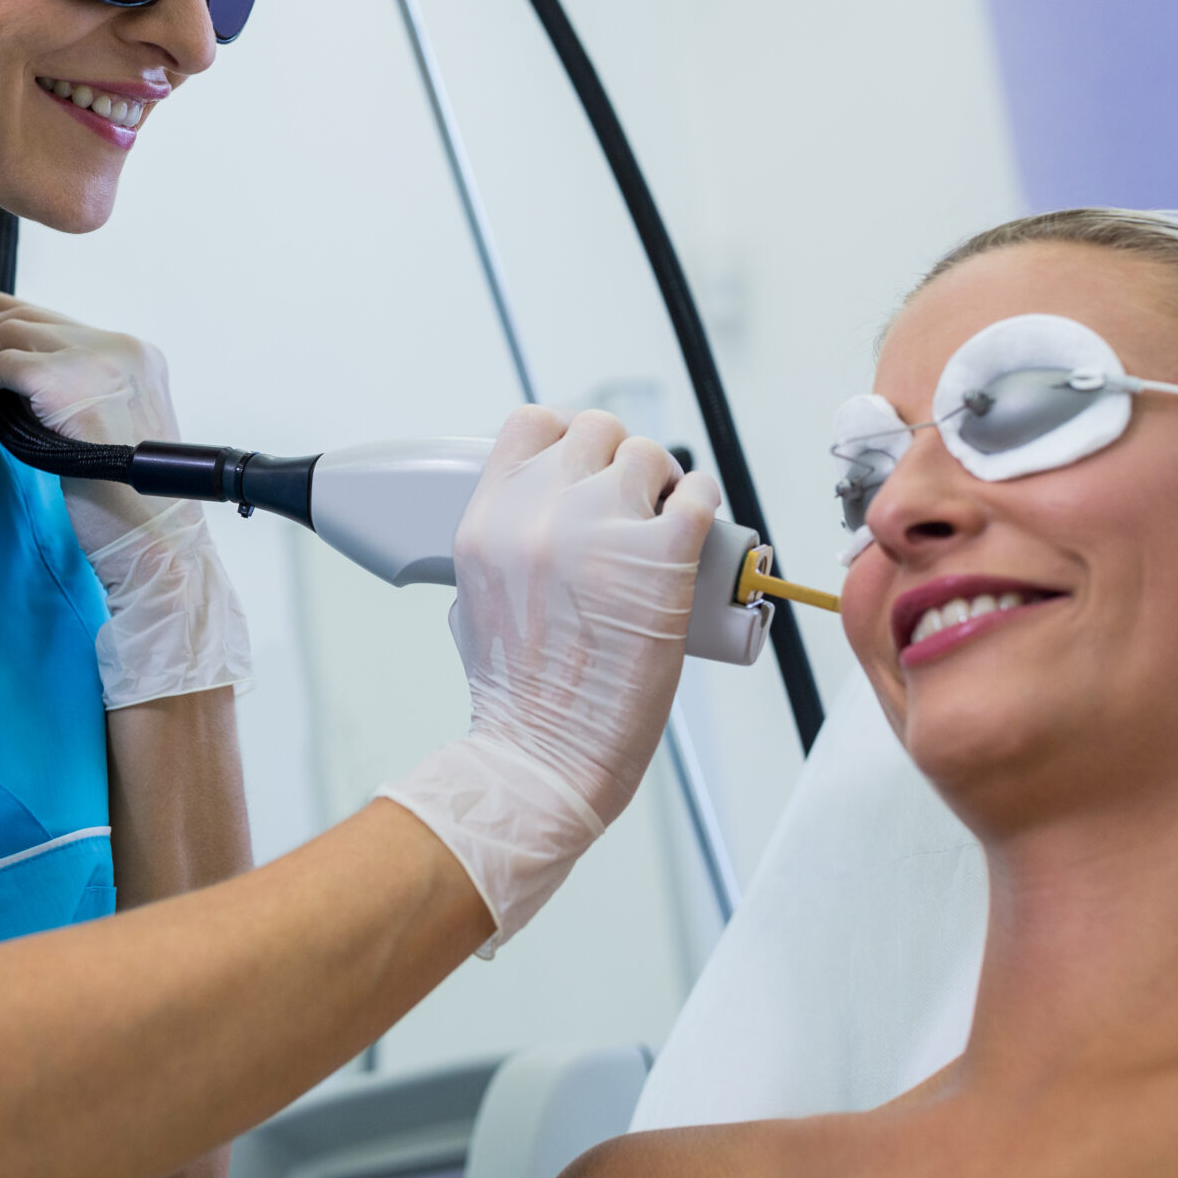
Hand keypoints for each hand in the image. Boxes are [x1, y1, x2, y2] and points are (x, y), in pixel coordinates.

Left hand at [0, 285, 248, 710]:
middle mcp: (121, 348)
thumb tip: (3, 385)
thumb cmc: (127, 510)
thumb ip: (71, 399)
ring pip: (7, 333)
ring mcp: (100, 359)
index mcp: (135, 357)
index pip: (54, 318)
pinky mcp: (69, 382)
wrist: (156, 544)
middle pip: (27, 316)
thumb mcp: (104, 435)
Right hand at [379, 407, 719, 951]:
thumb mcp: (475, 595)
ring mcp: (601, 530)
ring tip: (666, 515)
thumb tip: (541, 514)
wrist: (544, 754)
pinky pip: (698, 492)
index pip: (531, 423)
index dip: (566, 434)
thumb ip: (504, 541)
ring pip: (649, 454)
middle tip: (633, 496)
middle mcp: (540, 512)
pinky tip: (697, 521)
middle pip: (596, 430)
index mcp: (487, 518)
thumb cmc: (516, 695)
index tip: (585, 460)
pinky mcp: (661, 558)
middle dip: (618, 458)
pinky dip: (703, 499)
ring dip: (663, 480)